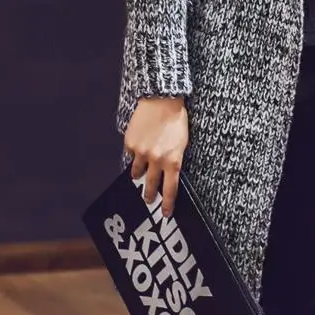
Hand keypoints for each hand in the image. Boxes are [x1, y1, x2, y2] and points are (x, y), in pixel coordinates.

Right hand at [124, 96, 187, 216]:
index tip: (166, 213)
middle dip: (150, 195)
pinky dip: (135, 153)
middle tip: (148, 200)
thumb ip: (175, 160)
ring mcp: (142, 153)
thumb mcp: (183, 143)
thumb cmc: (177, 120)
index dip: (168, 204)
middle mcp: (157, 160)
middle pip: (151, 185)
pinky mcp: (131, 143)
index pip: (170, 189)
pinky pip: (131, 154)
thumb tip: (170, 173)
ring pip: (137, 172)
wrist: (162, 100)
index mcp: (173, 161)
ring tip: (140, 174)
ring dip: (139, 174)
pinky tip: (139, 146)